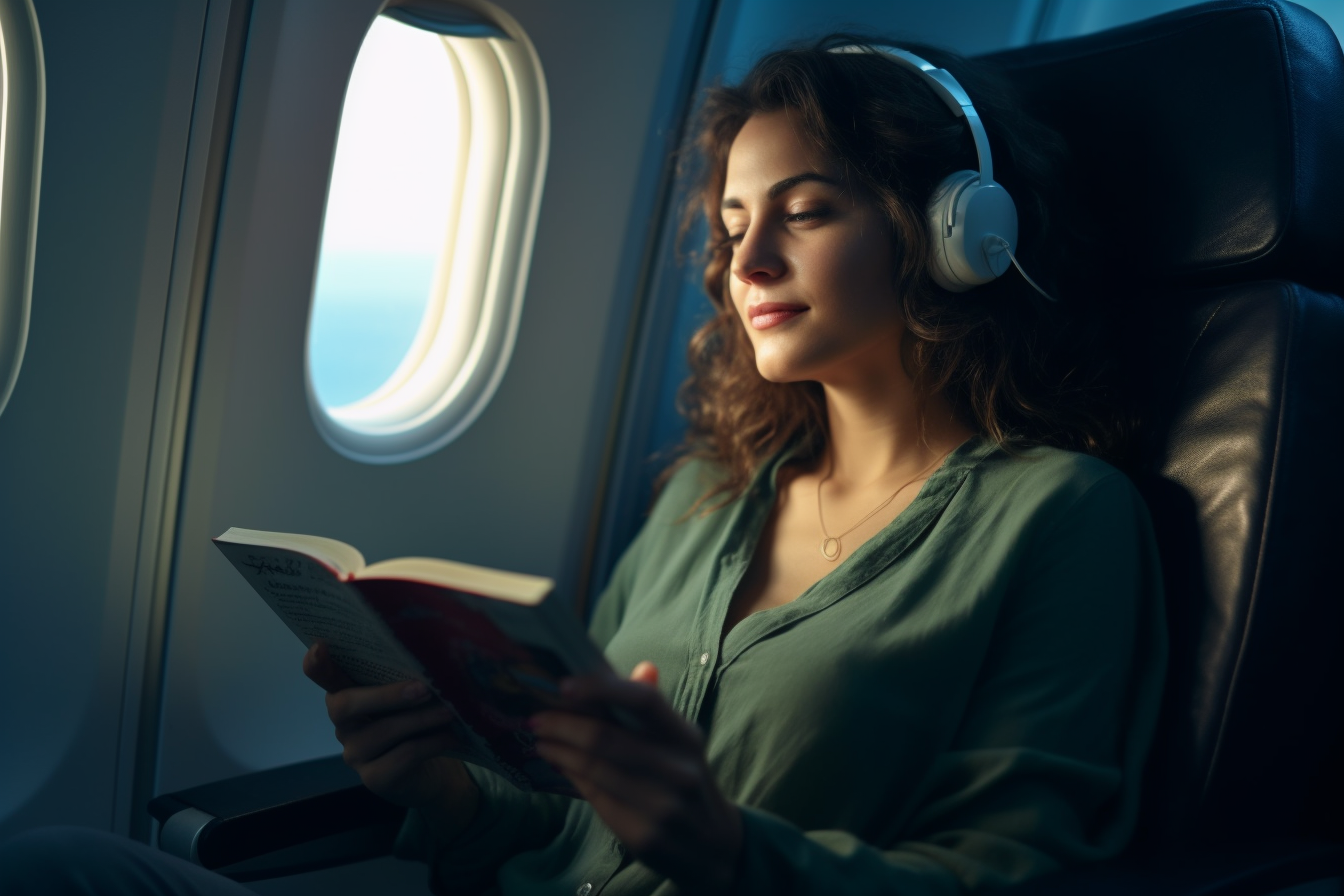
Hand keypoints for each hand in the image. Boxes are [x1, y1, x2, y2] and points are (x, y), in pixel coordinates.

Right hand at [302, 643, 479, 837]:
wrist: (431, 772)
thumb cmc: (417, 720)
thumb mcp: (409, 697)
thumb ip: (406, 677)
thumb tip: (430, 655)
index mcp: (347, 695)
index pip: (324, 677)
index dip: (318, 664)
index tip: (320, 645)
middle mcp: (344, 724)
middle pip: (346, 705)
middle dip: (386, 695)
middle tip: (424, 689)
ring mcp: (354, 753)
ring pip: (382, 731)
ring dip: (420, 719)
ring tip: (449, 712)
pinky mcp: (374, 778)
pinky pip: (402, 756)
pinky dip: (431, 743)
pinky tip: (451, 737)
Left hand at [530, 662, 742, 893]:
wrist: (715, 846)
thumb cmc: (686, 781)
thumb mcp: (680, 744)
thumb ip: (652, 710)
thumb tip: (632, 669)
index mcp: (686, 738)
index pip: (644, 701)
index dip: (602, 689)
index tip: (564, 685)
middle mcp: (678, 770)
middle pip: (606, 738)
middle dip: (563, 724)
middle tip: (537, 717)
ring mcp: (661, 806)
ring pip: (593, 769)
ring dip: (559, 750)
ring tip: (542, 739)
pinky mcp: (643, 835)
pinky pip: (595, 797)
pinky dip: (571, 776)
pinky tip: (560, 765)